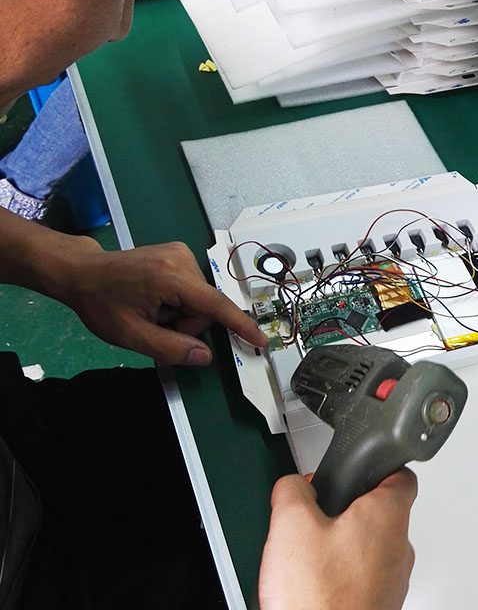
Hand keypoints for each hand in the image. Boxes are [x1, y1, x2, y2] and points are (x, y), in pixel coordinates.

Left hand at [56, 239, 265, 365]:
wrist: (83, 273)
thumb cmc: (101, 304)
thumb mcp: (130, 334)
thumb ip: (170, 348)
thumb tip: (205, 356)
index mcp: (170, 277)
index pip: (215, 305)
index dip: (239, 325)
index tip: (261, 339)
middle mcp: (182, 259)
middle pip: (205, 307)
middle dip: (185, 325)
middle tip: (155, 327)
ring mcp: (181, 253)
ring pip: (200, 300)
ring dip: (180, 315)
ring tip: (152, 311)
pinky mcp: (179, 254)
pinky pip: (193, 289)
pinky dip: (179, 302)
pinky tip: (156, 300)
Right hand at [259, 470, 417, 609]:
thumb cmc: (318, 599)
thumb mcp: (290, 524)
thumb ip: (292, 490)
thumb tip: (292, 485)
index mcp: (388, 516)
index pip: (402, 476)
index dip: (380, 467)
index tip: (362, 469)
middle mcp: (399, 549)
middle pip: (380, 513)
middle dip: (349, 509)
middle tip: (318, 513)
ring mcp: (392, 583)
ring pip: (370, 548)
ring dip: (343, 545)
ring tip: (309, 554)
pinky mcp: (379, 608)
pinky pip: (363, 579)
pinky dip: (342, 575)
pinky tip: (313, 584)